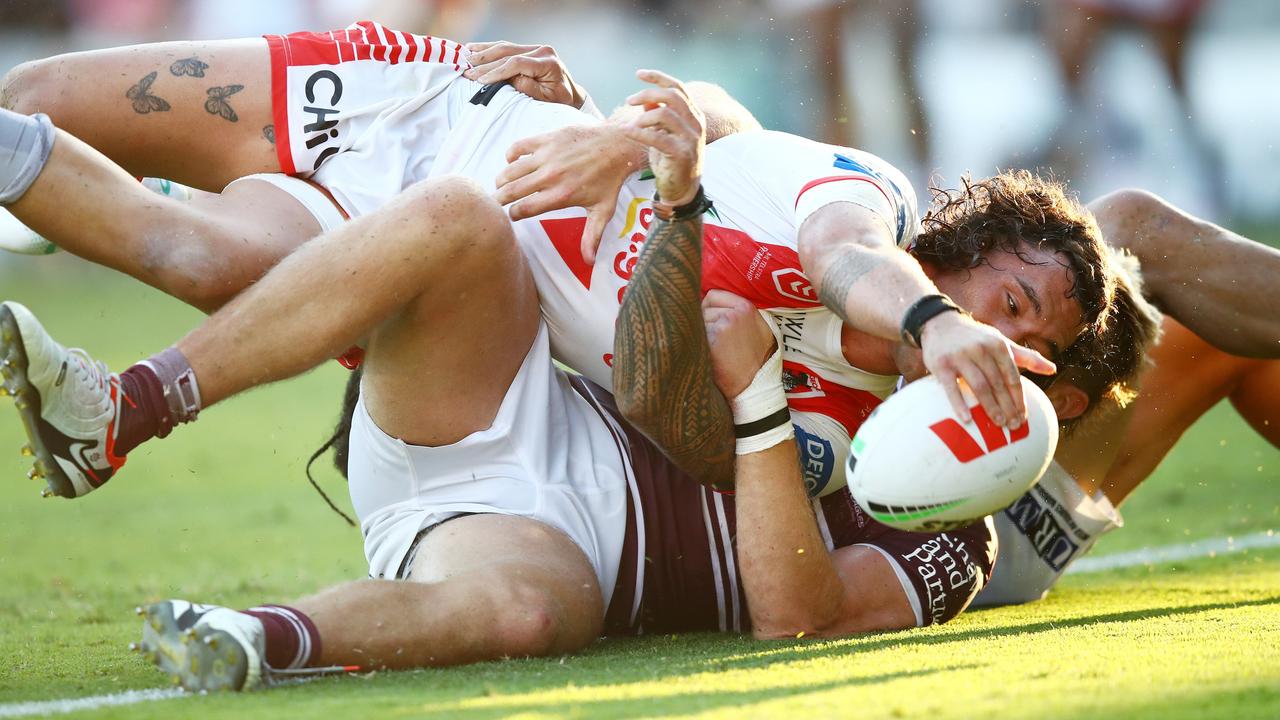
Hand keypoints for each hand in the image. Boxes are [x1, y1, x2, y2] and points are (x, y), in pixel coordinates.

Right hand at [463, 41, 586, 107]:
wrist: (569, 94)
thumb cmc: (559, 101)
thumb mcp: (547, 100)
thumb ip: (530, 89)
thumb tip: (511, 80)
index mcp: (548, 62)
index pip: (517, 63)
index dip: (497, 71)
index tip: (481, 81)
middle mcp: (541, 50)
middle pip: (507, 52)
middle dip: (485, 63)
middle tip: (466, 72)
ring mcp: (534, 47)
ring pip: (504, 46)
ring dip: (482, 53)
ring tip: (464, 59)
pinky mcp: (527, 48)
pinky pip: (505, 46)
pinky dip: (487, 48)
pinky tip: (472, 48)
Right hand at [496, 124, 645, 263]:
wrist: (618, 145)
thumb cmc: (610, 180)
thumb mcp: (603, 210)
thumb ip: (592, 236)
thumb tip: (588, 261)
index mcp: (562, 195)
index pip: (526, 208)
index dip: (514, 214)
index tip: (511, 216)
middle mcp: (552, 175)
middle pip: (513, 190)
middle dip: (499, 199)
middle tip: (493, 203)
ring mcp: (548, 155)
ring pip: (512, 169)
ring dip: (502, 179)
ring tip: (499, 186)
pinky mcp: (548, 139)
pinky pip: (519, 147)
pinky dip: (511, 155)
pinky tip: (511, 162)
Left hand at [622, 69, 704, 208]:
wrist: (682, 190)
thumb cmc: (671, 160)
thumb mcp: (665, 134)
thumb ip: (658, 115)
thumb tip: (645, 99)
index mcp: (693, 115)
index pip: (677, 87)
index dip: (657, 77)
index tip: (638, 74)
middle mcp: (696, 123)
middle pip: (672, 96)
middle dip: (647, 93)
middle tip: (629, 100)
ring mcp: (691, 139)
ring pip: (665, 114)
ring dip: (643, 117)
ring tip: (631, 125)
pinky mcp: (681, 154)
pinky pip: (658, 137)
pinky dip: (640, 133)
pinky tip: (628, 132)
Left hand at [703, 290, 777, 397]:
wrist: (755, 384)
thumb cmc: (757, 359)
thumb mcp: (759, 328)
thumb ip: (742, 312)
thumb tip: (716, 301)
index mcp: (746, 306)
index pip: (713, 295)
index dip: (707, 308)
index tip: (710, 321)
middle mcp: (735, 311)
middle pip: (703, 307)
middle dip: (703, 321)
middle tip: (713, 339)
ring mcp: (724, 323)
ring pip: (698, 320)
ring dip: (699, 332)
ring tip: (713, 348)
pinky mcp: (714, 337)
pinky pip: (695, 333)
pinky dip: (697, 342)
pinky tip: (708, 353)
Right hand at [919, 311, 1055, 427]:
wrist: (940, 323)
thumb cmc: (976, 337)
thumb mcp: (1001, 342)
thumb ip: (1026, 356)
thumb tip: (1053, 369)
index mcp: (998, 345)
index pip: (1012, 377)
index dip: (1019, 398)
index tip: (1023, 417)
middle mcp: (981, 349)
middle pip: (998, 384)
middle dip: (1008, 407)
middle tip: (1013, 426)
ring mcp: (960, 357)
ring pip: (979, 386)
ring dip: (990, 407)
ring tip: (998, 424)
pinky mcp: (941, 365)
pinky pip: (951, 388)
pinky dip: (959, 405)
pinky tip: (967, 419)